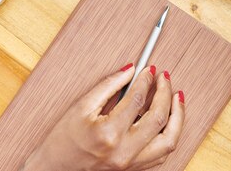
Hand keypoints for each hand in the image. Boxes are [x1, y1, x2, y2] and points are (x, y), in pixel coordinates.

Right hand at [21, 64, 184, 170]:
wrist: (54, 170)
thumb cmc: (63, 141)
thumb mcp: (81, 107)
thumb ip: (109, 86)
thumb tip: (130, 70)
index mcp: (109, 134)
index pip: (137, 100)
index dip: (146, 81)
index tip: (149, 70)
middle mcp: (124, 152)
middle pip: (158, 118)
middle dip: (165, 93)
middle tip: (164, 78)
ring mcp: (131, 164)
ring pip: (169, 141)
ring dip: (177, 117)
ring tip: (177, 98)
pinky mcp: (134, 170)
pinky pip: (161, 154)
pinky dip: (169, 134)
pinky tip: (168, 120)